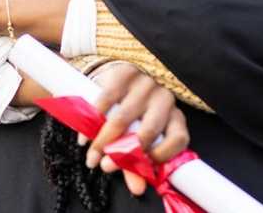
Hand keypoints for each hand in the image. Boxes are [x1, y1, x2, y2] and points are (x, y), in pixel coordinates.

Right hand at [82, 63, 189, 196]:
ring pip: (123, 118)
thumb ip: (136, 164)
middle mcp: (164, 99)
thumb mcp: (137, 140)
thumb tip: (137, 189)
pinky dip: (93, 120)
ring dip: (102, 141)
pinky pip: (107, 99)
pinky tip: (84, 135)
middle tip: (104, 166)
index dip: (161, 156)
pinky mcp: (125, 73)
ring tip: (90, 156)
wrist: (118, 79)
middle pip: (148, 131)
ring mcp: (145, 84)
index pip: (178, 138)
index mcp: (175, 117)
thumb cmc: (132, 116)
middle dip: (123, 153)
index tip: (141, 167)